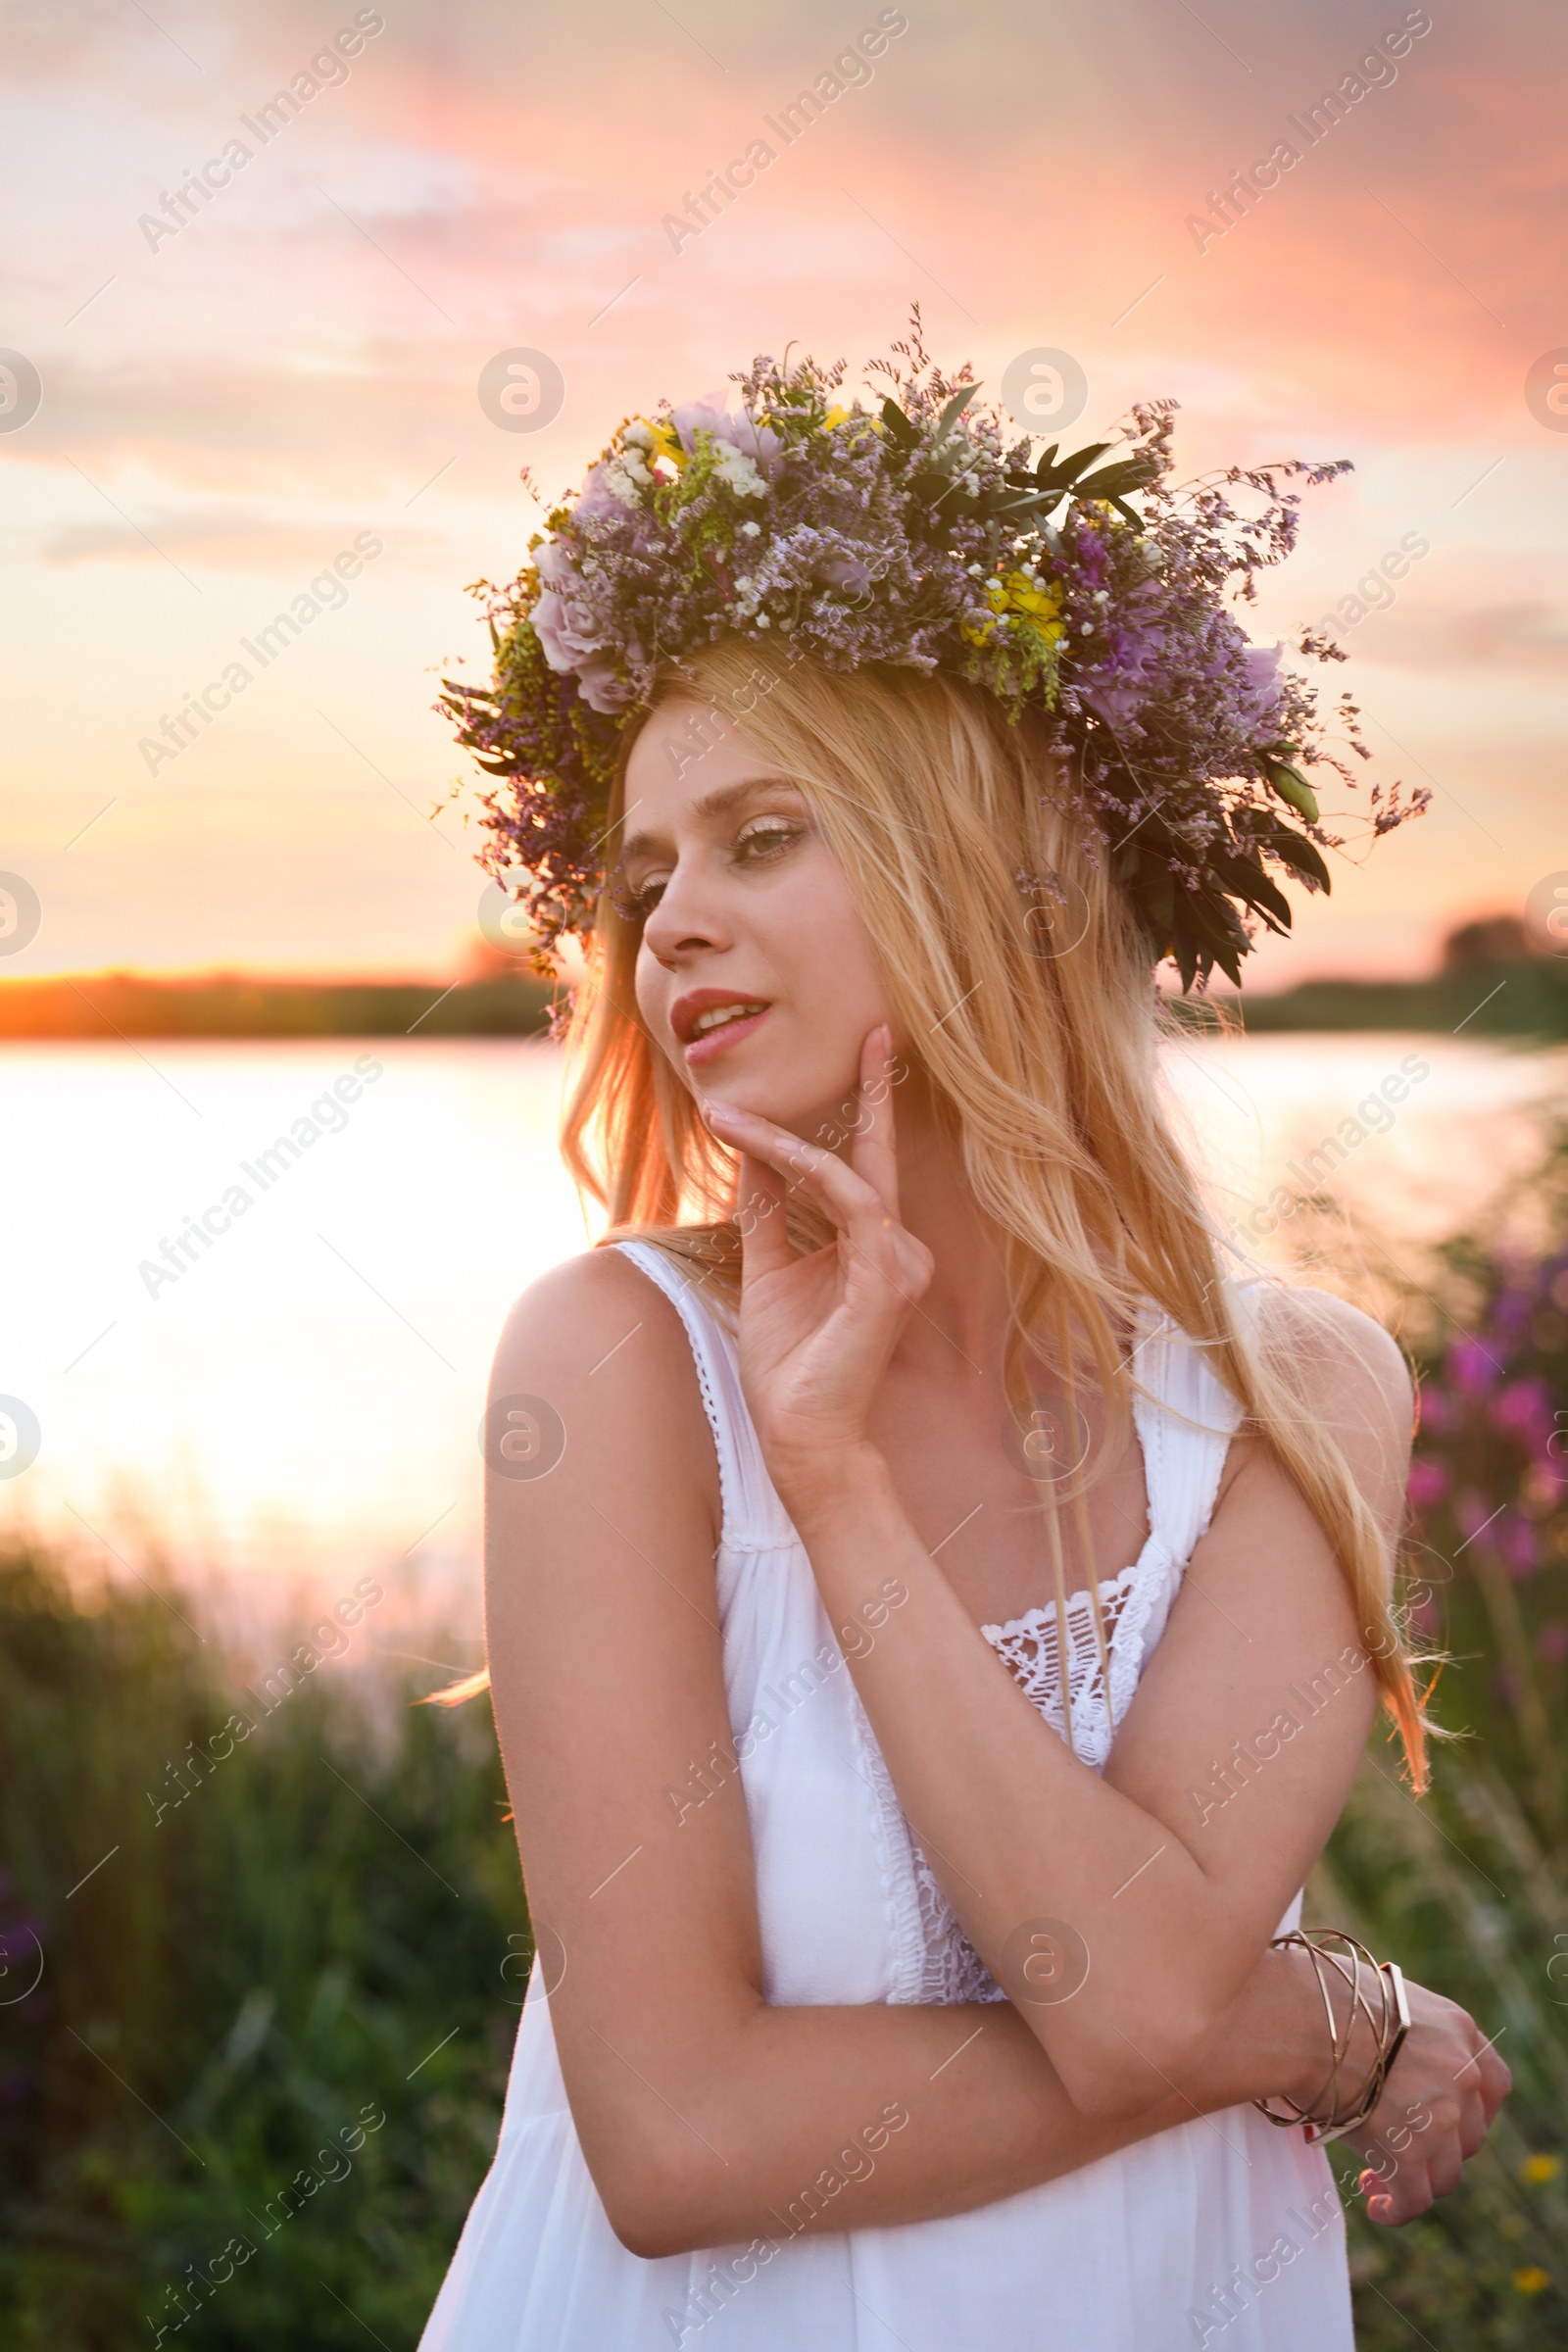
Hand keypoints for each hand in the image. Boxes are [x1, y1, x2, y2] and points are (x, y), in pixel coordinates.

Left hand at [701, 1027, 932, 1502]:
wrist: (799, 1433)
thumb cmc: (789, 1362)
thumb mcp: (768, 1269)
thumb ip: (768, 1213)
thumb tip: (754, 1155)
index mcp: (873, 1245)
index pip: (870, 1163)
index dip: (870, 1106)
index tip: (867, 1047)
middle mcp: (898, 1248)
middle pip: (875, 1156)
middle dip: (872, 1091)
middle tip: (870, 1030)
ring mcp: (898, 1264)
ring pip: (846, 1174)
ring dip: (786, 1136)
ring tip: (728, 1113)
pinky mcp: (885, 1280)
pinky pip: (849, 1203)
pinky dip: (805, 1170)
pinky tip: (769, 1148)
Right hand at [1340, 1981, 1509, 2226]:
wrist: (1300, 2018)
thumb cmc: (1322, 1995)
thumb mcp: (1387, 1997)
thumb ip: (1408, 2030)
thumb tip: (1389, 2052)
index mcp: (1458, 2031)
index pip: (1495, 2083)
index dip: (1478, 2110)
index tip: (1456, 2121)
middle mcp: (1460, 2077)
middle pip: (1470, 2135)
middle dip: (1439, 2148)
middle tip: (1401, 2148)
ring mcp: (1439, 2119)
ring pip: (1446, 2174)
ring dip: (1417, 2181)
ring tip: (1377, 2181)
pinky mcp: (1406, 2154)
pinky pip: (1413, 2200)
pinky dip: (1397, 2210)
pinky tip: (1377, 2209)